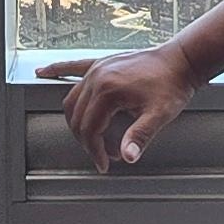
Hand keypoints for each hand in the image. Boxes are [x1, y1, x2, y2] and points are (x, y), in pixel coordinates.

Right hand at [40, 43, 201, 171]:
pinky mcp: (100, 63)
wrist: (181, 60)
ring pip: (72, 100)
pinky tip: (43, 72)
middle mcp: (96, 77)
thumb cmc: (172, 85)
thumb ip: (141, 135)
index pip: (89, 129)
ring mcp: (96, 68)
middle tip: (104, 155)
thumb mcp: (160, 115)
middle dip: (88, 141)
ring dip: (78, 121)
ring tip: (91, 137)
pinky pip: (72, 67)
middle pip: (78, 118)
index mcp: (108, 90)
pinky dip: (57, 71)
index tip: (105, 163)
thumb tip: (128, 156)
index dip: (95, 151)